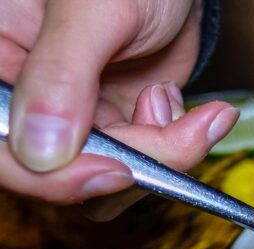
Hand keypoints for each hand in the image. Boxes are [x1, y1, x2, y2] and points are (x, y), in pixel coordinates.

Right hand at [0, 0, 236, 204]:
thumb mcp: (91, 12)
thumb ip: (60, 76)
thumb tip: (41, 151)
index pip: (1, 150)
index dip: (53, 176)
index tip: (117, 170)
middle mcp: (26, 98)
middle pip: (59, 173)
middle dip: (130, 161)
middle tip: (180, 134)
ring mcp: (72, 117)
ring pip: (106, 179)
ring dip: (161, 153)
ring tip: (178, 102)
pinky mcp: (115, 125)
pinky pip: (141, 165)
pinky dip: (176, 146)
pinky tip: (187, 107)